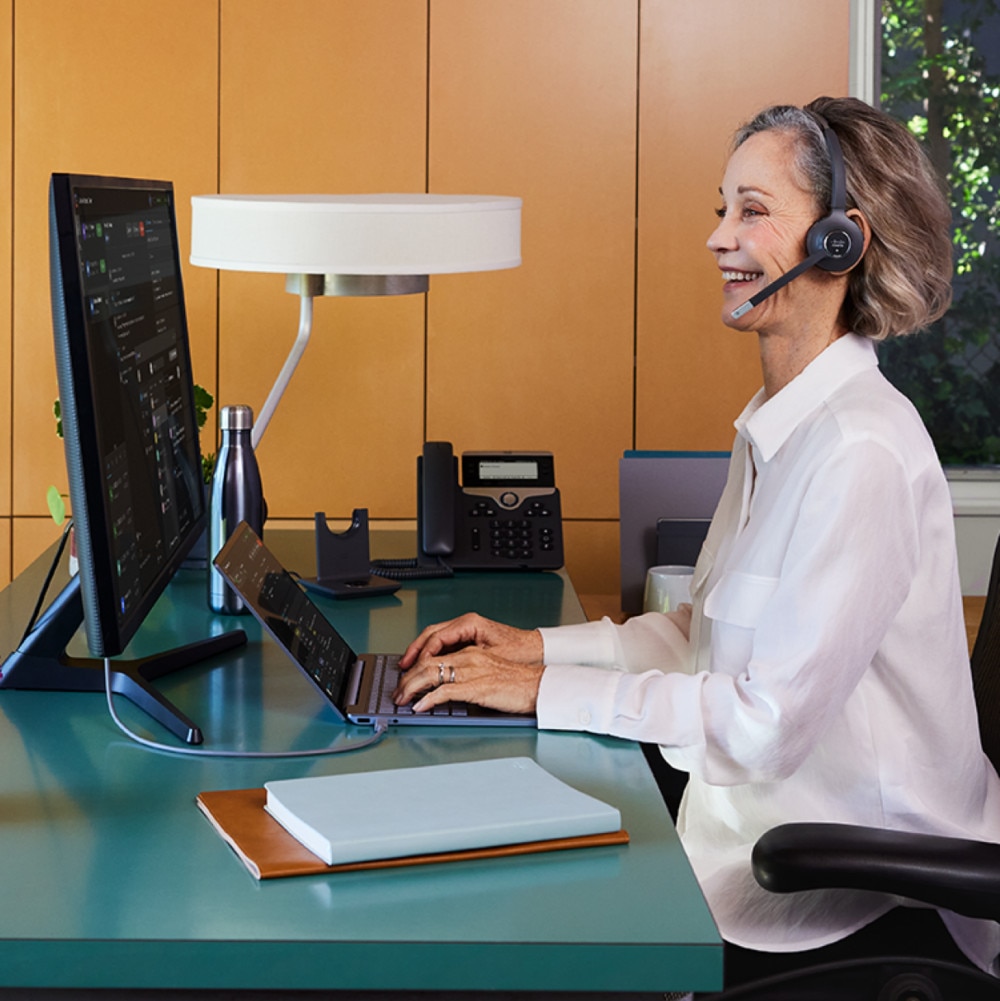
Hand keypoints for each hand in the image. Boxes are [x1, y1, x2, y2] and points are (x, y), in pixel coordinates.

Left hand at [393, 646, 543, 715]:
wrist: (537, 685)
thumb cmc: (517, 682)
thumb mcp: (488, 672)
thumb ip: (467, 676)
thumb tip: (445, 689)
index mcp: (470, 652)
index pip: (434, 655)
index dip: (414, 668)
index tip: (404, 680)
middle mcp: (468, 657)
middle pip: (427, 663)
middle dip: (406, 679)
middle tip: (397, 693)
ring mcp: (472, 671)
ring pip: (431, 673)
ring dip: (411, 688)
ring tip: (402, 700)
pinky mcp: (477, 686)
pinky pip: (445, 691)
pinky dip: (429, 699)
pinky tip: (420, 706)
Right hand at [398, 613, 542, 669]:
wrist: (535, 650)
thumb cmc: (519, 651)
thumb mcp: (490, 658)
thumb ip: (465, 663)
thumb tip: (442, 671)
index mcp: (469, 623)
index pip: (437, 637)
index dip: (423, 655)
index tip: (414, 669)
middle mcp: (465, 623)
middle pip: (430, 634)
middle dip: (414, 652)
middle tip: (403, 668)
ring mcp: (465, 629)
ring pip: (434, 638)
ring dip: (420, 653)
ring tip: (408, 667)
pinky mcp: (467, 637)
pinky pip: (442, 644)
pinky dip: (431, 654)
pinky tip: (424, 665)